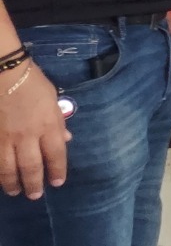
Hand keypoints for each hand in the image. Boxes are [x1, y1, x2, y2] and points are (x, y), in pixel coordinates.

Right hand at [0, 62, 70, 198]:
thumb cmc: (32, 83)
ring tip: (14, 191)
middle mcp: (28, 136)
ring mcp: (5, 138)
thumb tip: (65, 140)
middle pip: (32, 166)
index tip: (57, 183)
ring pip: (8, 168)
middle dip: (34, 183)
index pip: (56, 155)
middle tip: (34, 195)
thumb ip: (58, 122)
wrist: (3, 74)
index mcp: (48, 126)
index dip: (57, 171)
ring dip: (12, 182)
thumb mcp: (53, 100)